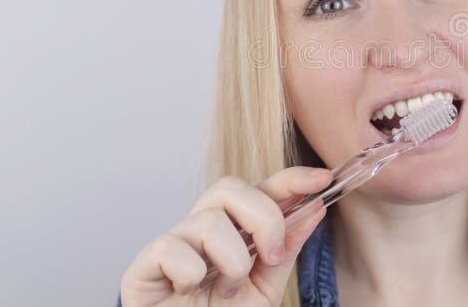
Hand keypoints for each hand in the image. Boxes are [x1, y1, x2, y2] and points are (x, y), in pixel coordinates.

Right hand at [119, 166, 331, 305]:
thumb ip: (286, 250)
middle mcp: (202, 228)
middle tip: (272, 256)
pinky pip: (173, 248)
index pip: (260, 189)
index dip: (291, 178)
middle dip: (264, 218)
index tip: (322, 178)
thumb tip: (314, 209)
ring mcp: (173, 242)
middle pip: (230, 187)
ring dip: (231, 261)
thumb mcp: (264, 289)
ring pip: (209, 220)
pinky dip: (190, 274)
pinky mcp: (145, 263)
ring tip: (225, 290)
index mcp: (233, 230)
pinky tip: (187, 290)